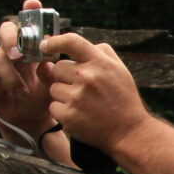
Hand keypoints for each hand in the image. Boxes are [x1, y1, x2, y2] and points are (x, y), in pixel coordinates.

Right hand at [0, 0, 56, 145]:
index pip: (27, 23)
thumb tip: (50, 58)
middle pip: (5, 30)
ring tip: (21, 90)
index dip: (30, 10)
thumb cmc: (42, 97)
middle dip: (10, 39)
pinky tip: (6, 94)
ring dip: (11, 76)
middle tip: (18, 54)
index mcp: (27, 46)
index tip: (33, 3)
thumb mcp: (52, 82)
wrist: (30, 120)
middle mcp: (8, 49)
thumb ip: (52, 68)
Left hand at [40, 32, 153, 151]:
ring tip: (82, 104)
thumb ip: (101, 52)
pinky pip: (53, 107)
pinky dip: (62, 112)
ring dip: (63, 96)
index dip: (55, 41)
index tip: (45, 45)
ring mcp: (77, 97)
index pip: (72, 41)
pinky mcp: (69, 115)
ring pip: (54, 88)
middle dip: (65, 77)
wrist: (129, 131)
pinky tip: (79, 115)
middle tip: (81, 89)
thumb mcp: (120, 69)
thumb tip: (75, 45)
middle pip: (58, 68)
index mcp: (100, 63)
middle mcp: (87, 77)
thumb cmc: (123, 99)